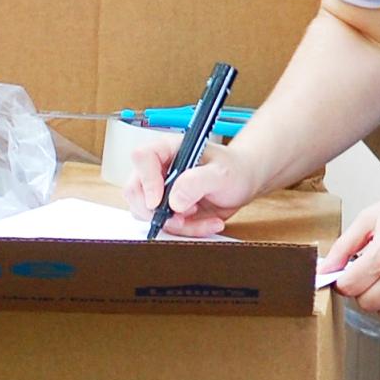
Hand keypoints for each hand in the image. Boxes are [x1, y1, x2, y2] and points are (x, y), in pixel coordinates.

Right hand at [123, 138, 259, 236]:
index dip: (147, 181)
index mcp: (168, 149)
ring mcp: (160, 190)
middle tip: (183, 217)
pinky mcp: (168, 209)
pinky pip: (166, 226)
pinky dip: (187, 230)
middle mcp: (158, 169)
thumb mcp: (222, 173)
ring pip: (148, 214)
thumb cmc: (234, 169)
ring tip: (202, 216)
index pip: (142, 159)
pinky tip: (208, 222)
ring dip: (176, 224)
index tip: (158, 202)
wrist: (244, 182)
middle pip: (135, 191)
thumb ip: (197, 182)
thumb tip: (175, 201)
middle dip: (157, 211)